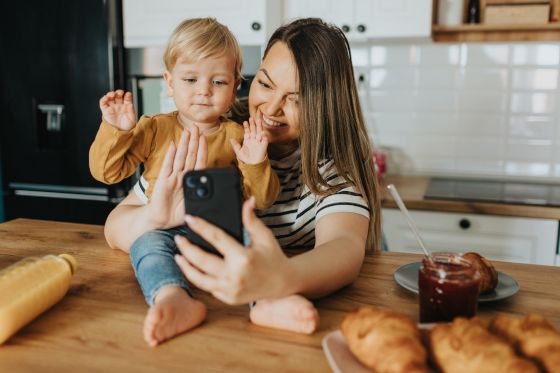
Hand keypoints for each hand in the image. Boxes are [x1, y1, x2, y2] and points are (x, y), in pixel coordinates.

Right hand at [99, 90, 135, 130]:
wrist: (121, 133)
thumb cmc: (128, 126)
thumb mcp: (132, 119)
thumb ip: (131, 111)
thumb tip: (130, 104)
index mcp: (126, 106)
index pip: (127, 98)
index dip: (127, 95)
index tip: (128, 94)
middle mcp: (119, 105)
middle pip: (118, 96)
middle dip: (118, 92)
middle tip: (120, 92)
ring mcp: (112, 108)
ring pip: (110, 98)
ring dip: (110, 94)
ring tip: (112, 94)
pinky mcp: (105, 111)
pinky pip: (103, 103)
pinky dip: (103, 99)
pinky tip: (106, 97)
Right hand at [147, 127, 207, 228]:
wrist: (162, 221)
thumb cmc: (178, 214)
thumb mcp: (196, 206)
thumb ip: (203, 198)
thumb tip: (216, 194)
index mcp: (192, 180)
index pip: (199, 161)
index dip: (202, 149)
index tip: (204, 138)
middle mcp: (182, 176)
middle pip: (190, 155)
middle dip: (193, 141)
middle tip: (195, 127)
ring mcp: (172, 177)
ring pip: (180, 157)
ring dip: (184, 144)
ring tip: (187, 132)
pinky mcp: (163, 182)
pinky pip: (167, 167)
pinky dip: (170, 156)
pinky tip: (173, 146)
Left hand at [174, 197, 291, 304]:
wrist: (282, 283)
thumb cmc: (272, 257)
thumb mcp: (264, 236)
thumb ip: (251, 219)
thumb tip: (247, 201)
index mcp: (243, 257)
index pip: (216, 238)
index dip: (201, 227)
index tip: (189, 219)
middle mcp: (235, 275)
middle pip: (202, 260)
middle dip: (186, 248)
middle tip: (178, 238)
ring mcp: (230, 289)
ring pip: (199, 278)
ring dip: (186, 266)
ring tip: (178, 256)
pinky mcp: (228, 298)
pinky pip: (207, 287)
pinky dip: (197, 278)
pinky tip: (191, 269)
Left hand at [230, 117, 268, 164]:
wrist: (252, 165)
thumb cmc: (246, 158)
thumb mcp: (239, 152)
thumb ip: (235, 145)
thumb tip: (231, 139)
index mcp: (248, 140)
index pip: (247, 132)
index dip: (246, 127)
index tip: (245, 122)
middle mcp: (253, 140)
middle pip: (253, 130)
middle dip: (252, 124)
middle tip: (251, 118)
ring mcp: (259, 142)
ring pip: (259, 133)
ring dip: (259, 127)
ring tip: (258, 120)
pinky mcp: (263, 146)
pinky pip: (264, 141)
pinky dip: (264, 137)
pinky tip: (262, 133)